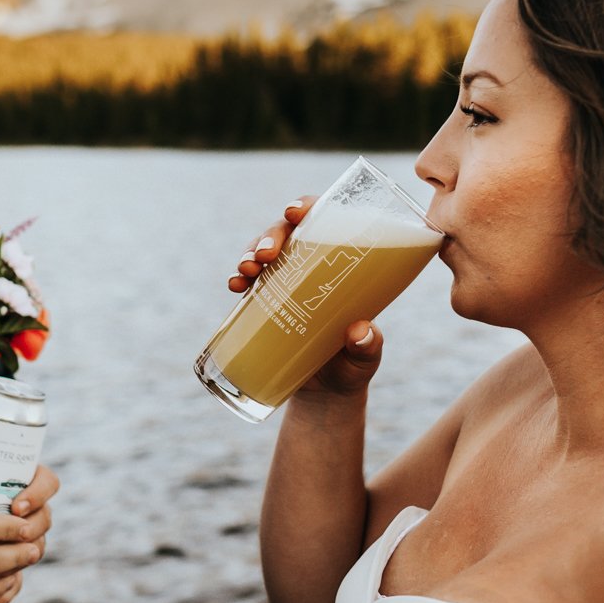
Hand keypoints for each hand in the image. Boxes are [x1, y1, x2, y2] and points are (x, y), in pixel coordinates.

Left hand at [0, 463, 59, 602]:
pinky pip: (15, 580)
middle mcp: (20, 511)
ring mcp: (15, 540)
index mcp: (14, 482)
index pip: (45, 482)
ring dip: (21, 561)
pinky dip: (4, 592)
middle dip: (33, 529)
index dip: (38, 493)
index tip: (16, 507)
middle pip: (43, 518)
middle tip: (18, 537)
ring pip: (33, 550)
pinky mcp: (5, 568)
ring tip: (2, 569)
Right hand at [227, 196, 383, 399]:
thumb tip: (360, 332)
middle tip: (266, 255)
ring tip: (246, 271)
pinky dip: (239, 278)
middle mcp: (312, 266)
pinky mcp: (267, 302)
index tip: (295, 214)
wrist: (325, 395)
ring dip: (250, 253)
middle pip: (288, 232)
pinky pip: (248, 281)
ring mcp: (286, 283)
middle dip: (271, 235)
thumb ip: (368, 347)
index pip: (326, 220)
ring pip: (264, 252)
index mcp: (342, 265)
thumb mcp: (365, 358)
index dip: (307, 207)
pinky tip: (235, 285)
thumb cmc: (352, 367)